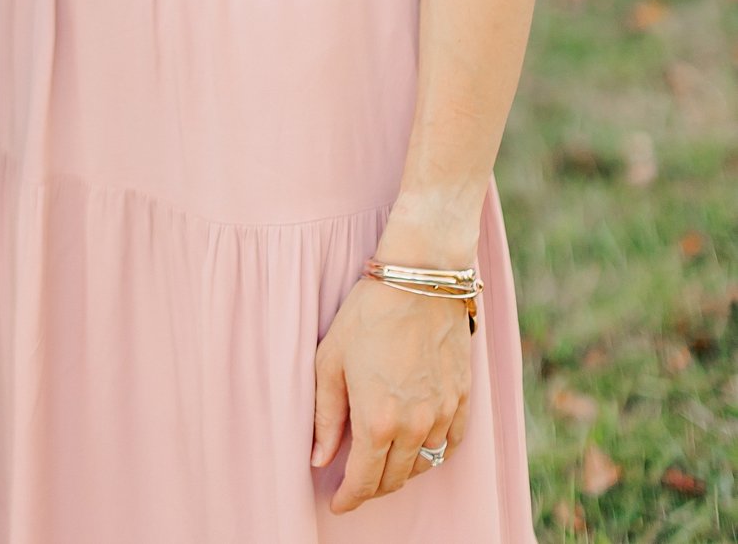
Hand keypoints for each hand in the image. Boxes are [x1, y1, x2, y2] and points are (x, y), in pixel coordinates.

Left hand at [312, 272, 469, 512]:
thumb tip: (319, 459)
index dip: (349, 498)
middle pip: (395, 479)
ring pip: (423, 465)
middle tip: (357, 483)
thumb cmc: (368, 314)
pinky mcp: (462, 399)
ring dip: (402, 471)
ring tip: (384, 462)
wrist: (420, 278)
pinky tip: (420, 446)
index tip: (338, 503)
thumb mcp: (330, 360)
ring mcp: (442, 414)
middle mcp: (414, 426)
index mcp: (377, 420)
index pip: (364, 481)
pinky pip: (450, 444)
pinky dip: (433, 453)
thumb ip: (325, 416)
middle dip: (373, 488)